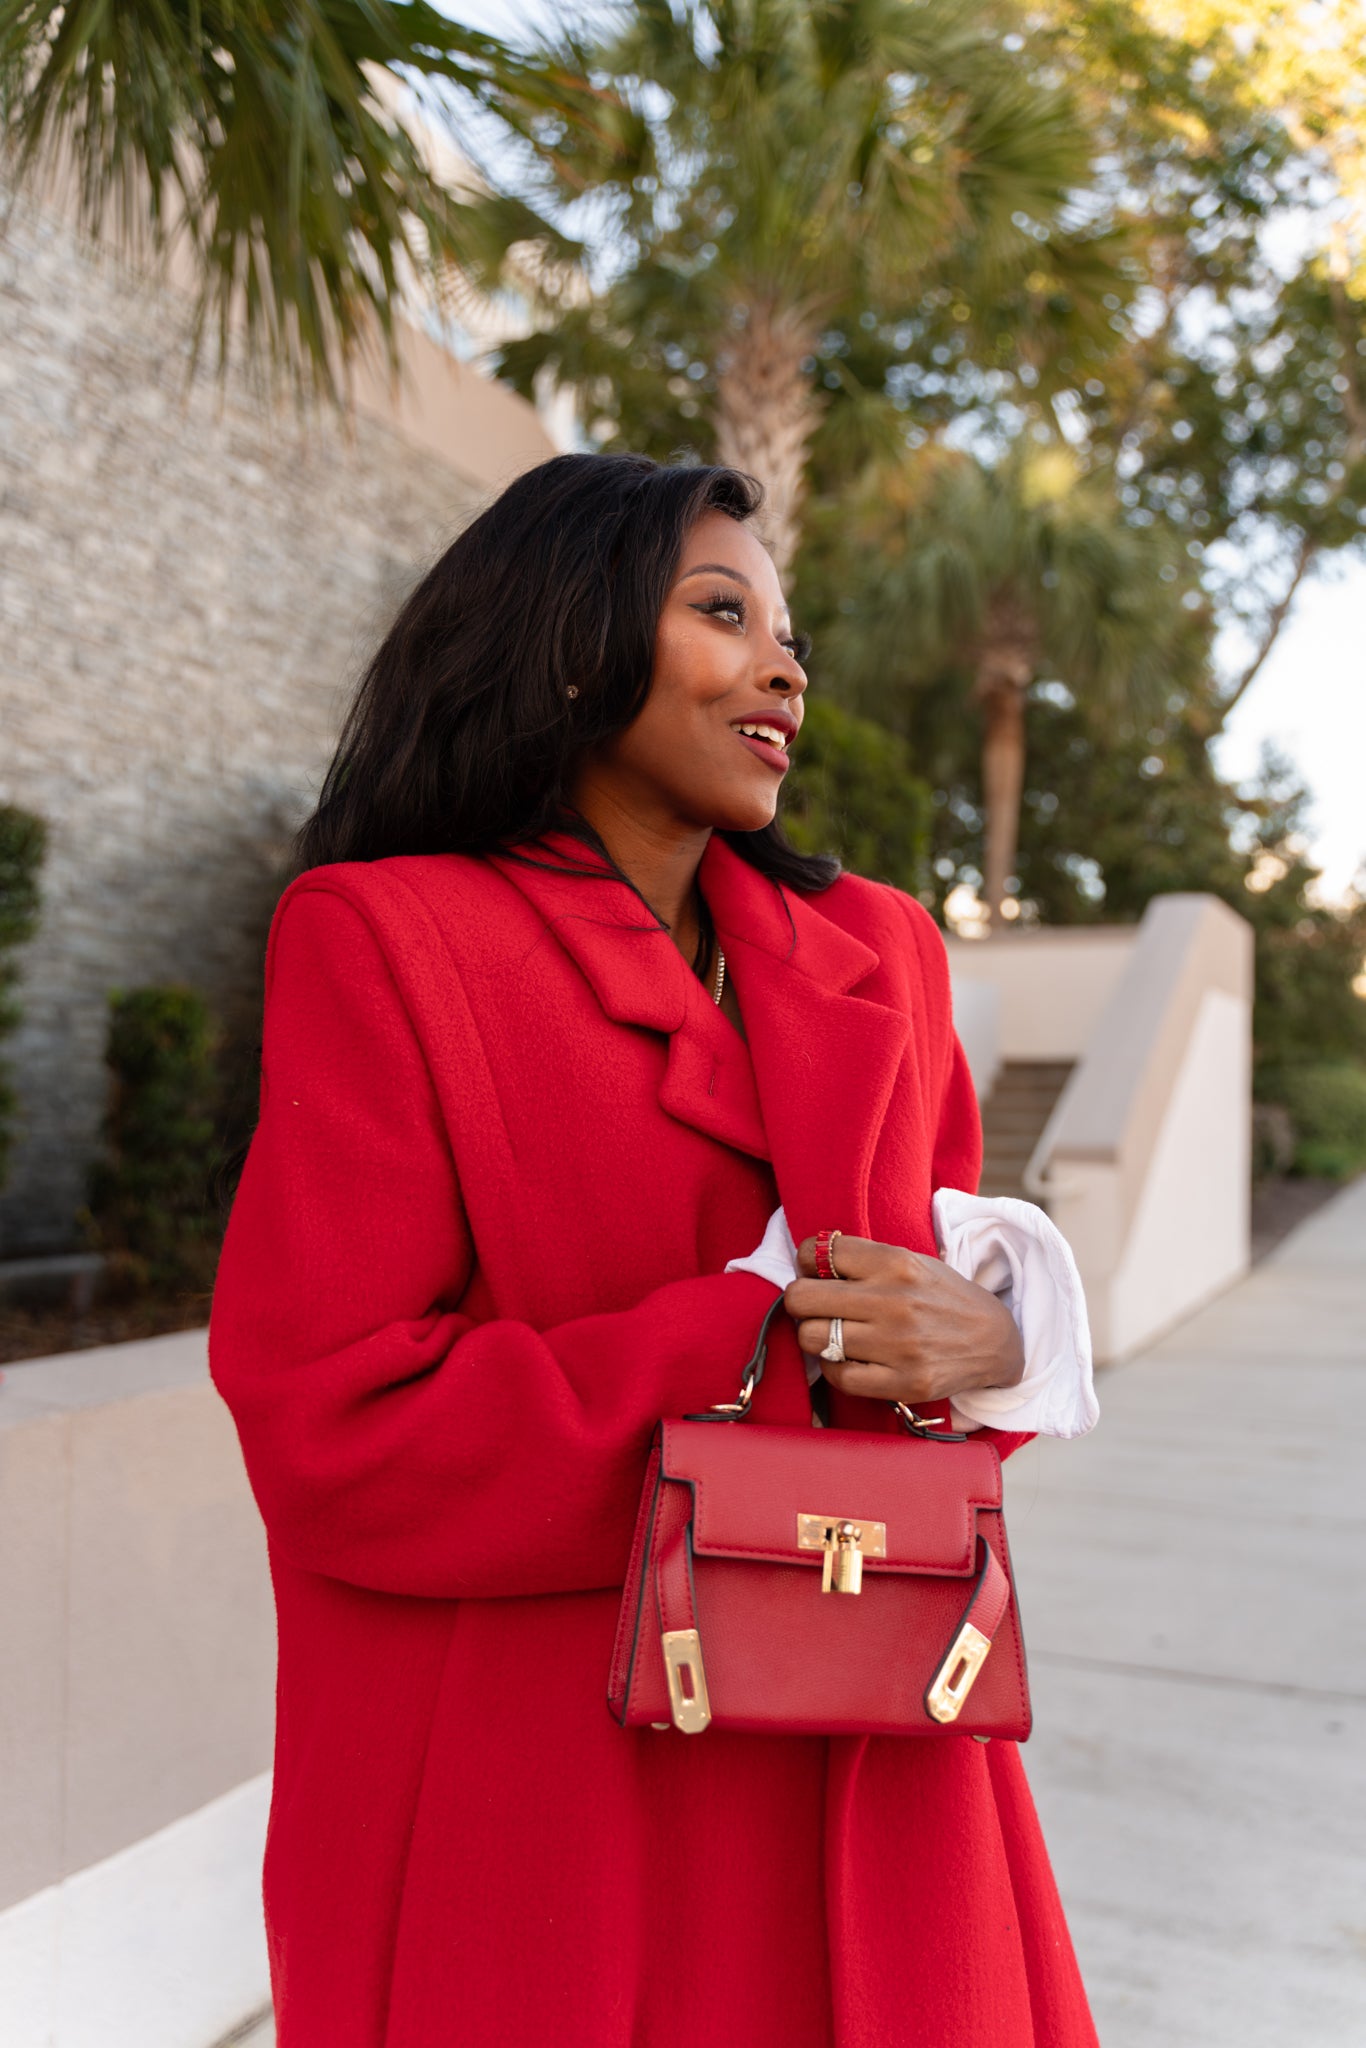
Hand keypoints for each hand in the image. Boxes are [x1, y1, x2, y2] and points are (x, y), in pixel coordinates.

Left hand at [784, 1235, 1024, 1408]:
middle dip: (799, 1302)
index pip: (817, 1252)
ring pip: (811, 1338)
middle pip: (800, 1298)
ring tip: (831, 1333)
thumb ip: (862, 1261)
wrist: (995, 1340)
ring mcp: (898, 1345)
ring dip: (814, 1336)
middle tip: (813, 1307)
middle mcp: (894, 1301)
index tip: (815, 1272)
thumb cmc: (939, 1296)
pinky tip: (849, 1358)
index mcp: (895, 1262)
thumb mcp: (910, 1262)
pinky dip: (834, 1368)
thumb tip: (805, 1264)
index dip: (806, 1262)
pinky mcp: (904, 1382)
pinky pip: (837, 1376)